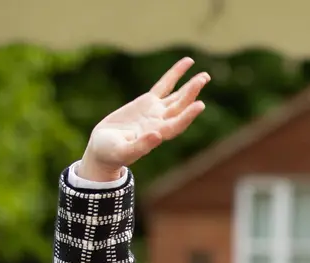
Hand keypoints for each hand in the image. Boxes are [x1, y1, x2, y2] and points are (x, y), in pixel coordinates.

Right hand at [78, 57, 209, 181]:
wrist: (104, 148)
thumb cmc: (112, 153)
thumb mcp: (123, 152)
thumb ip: (140, 146)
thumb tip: (157, 135)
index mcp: (157, 135)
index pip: (177, 124)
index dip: (188, 115)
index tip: (200, 105)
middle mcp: (161, 122)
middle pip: (180, 106)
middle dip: (192, 92)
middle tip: (204, 78)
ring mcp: (156, 111)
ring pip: (177, 96)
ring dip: (190, 86)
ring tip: (204, 76)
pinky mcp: (148, 102)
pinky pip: (164, 85)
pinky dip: (174, 75)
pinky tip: (187, 63)